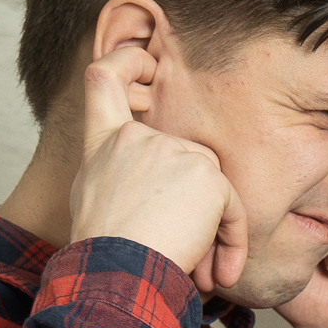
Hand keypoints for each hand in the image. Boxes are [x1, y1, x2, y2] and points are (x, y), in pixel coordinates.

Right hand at [67, 46, 247, 295]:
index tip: (142, 56)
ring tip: (199, 268)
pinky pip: (232, 207)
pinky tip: (220, 270)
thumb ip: (119, 171)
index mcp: (105, 141)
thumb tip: (140, 178)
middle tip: (184, 252)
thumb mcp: (94, 198)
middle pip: (186, 158)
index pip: (105, 79)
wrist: (116, 271)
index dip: (124, 61)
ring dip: (215, 228)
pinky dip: (233, 240)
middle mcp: (138, 135)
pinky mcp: (206, 172)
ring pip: (211, 185)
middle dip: (195, 206)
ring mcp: (173, 149)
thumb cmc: (104, 249)